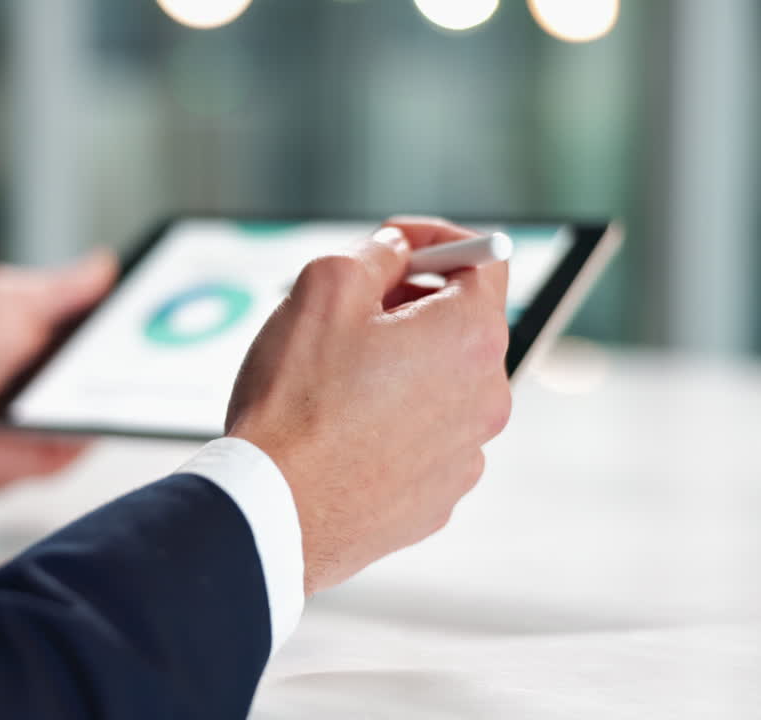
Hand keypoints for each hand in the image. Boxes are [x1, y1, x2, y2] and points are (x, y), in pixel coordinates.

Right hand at [225, 217, 511, 594]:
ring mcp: (465, 454)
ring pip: (441, 385)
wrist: (274, 507)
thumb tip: (395, 251)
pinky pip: (424, 439)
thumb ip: (375, 253)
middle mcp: (486, 398)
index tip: (399, 246)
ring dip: (401, 367)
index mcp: (471, 336)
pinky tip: (342, 429)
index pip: (485, 261)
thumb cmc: (296, 402)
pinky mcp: (437, 497)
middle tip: (350, 311)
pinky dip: (394, 422)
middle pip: (463, 326)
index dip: (437, 240)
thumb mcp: (324, 287)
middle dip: (411, 306)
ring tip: (336, 379)